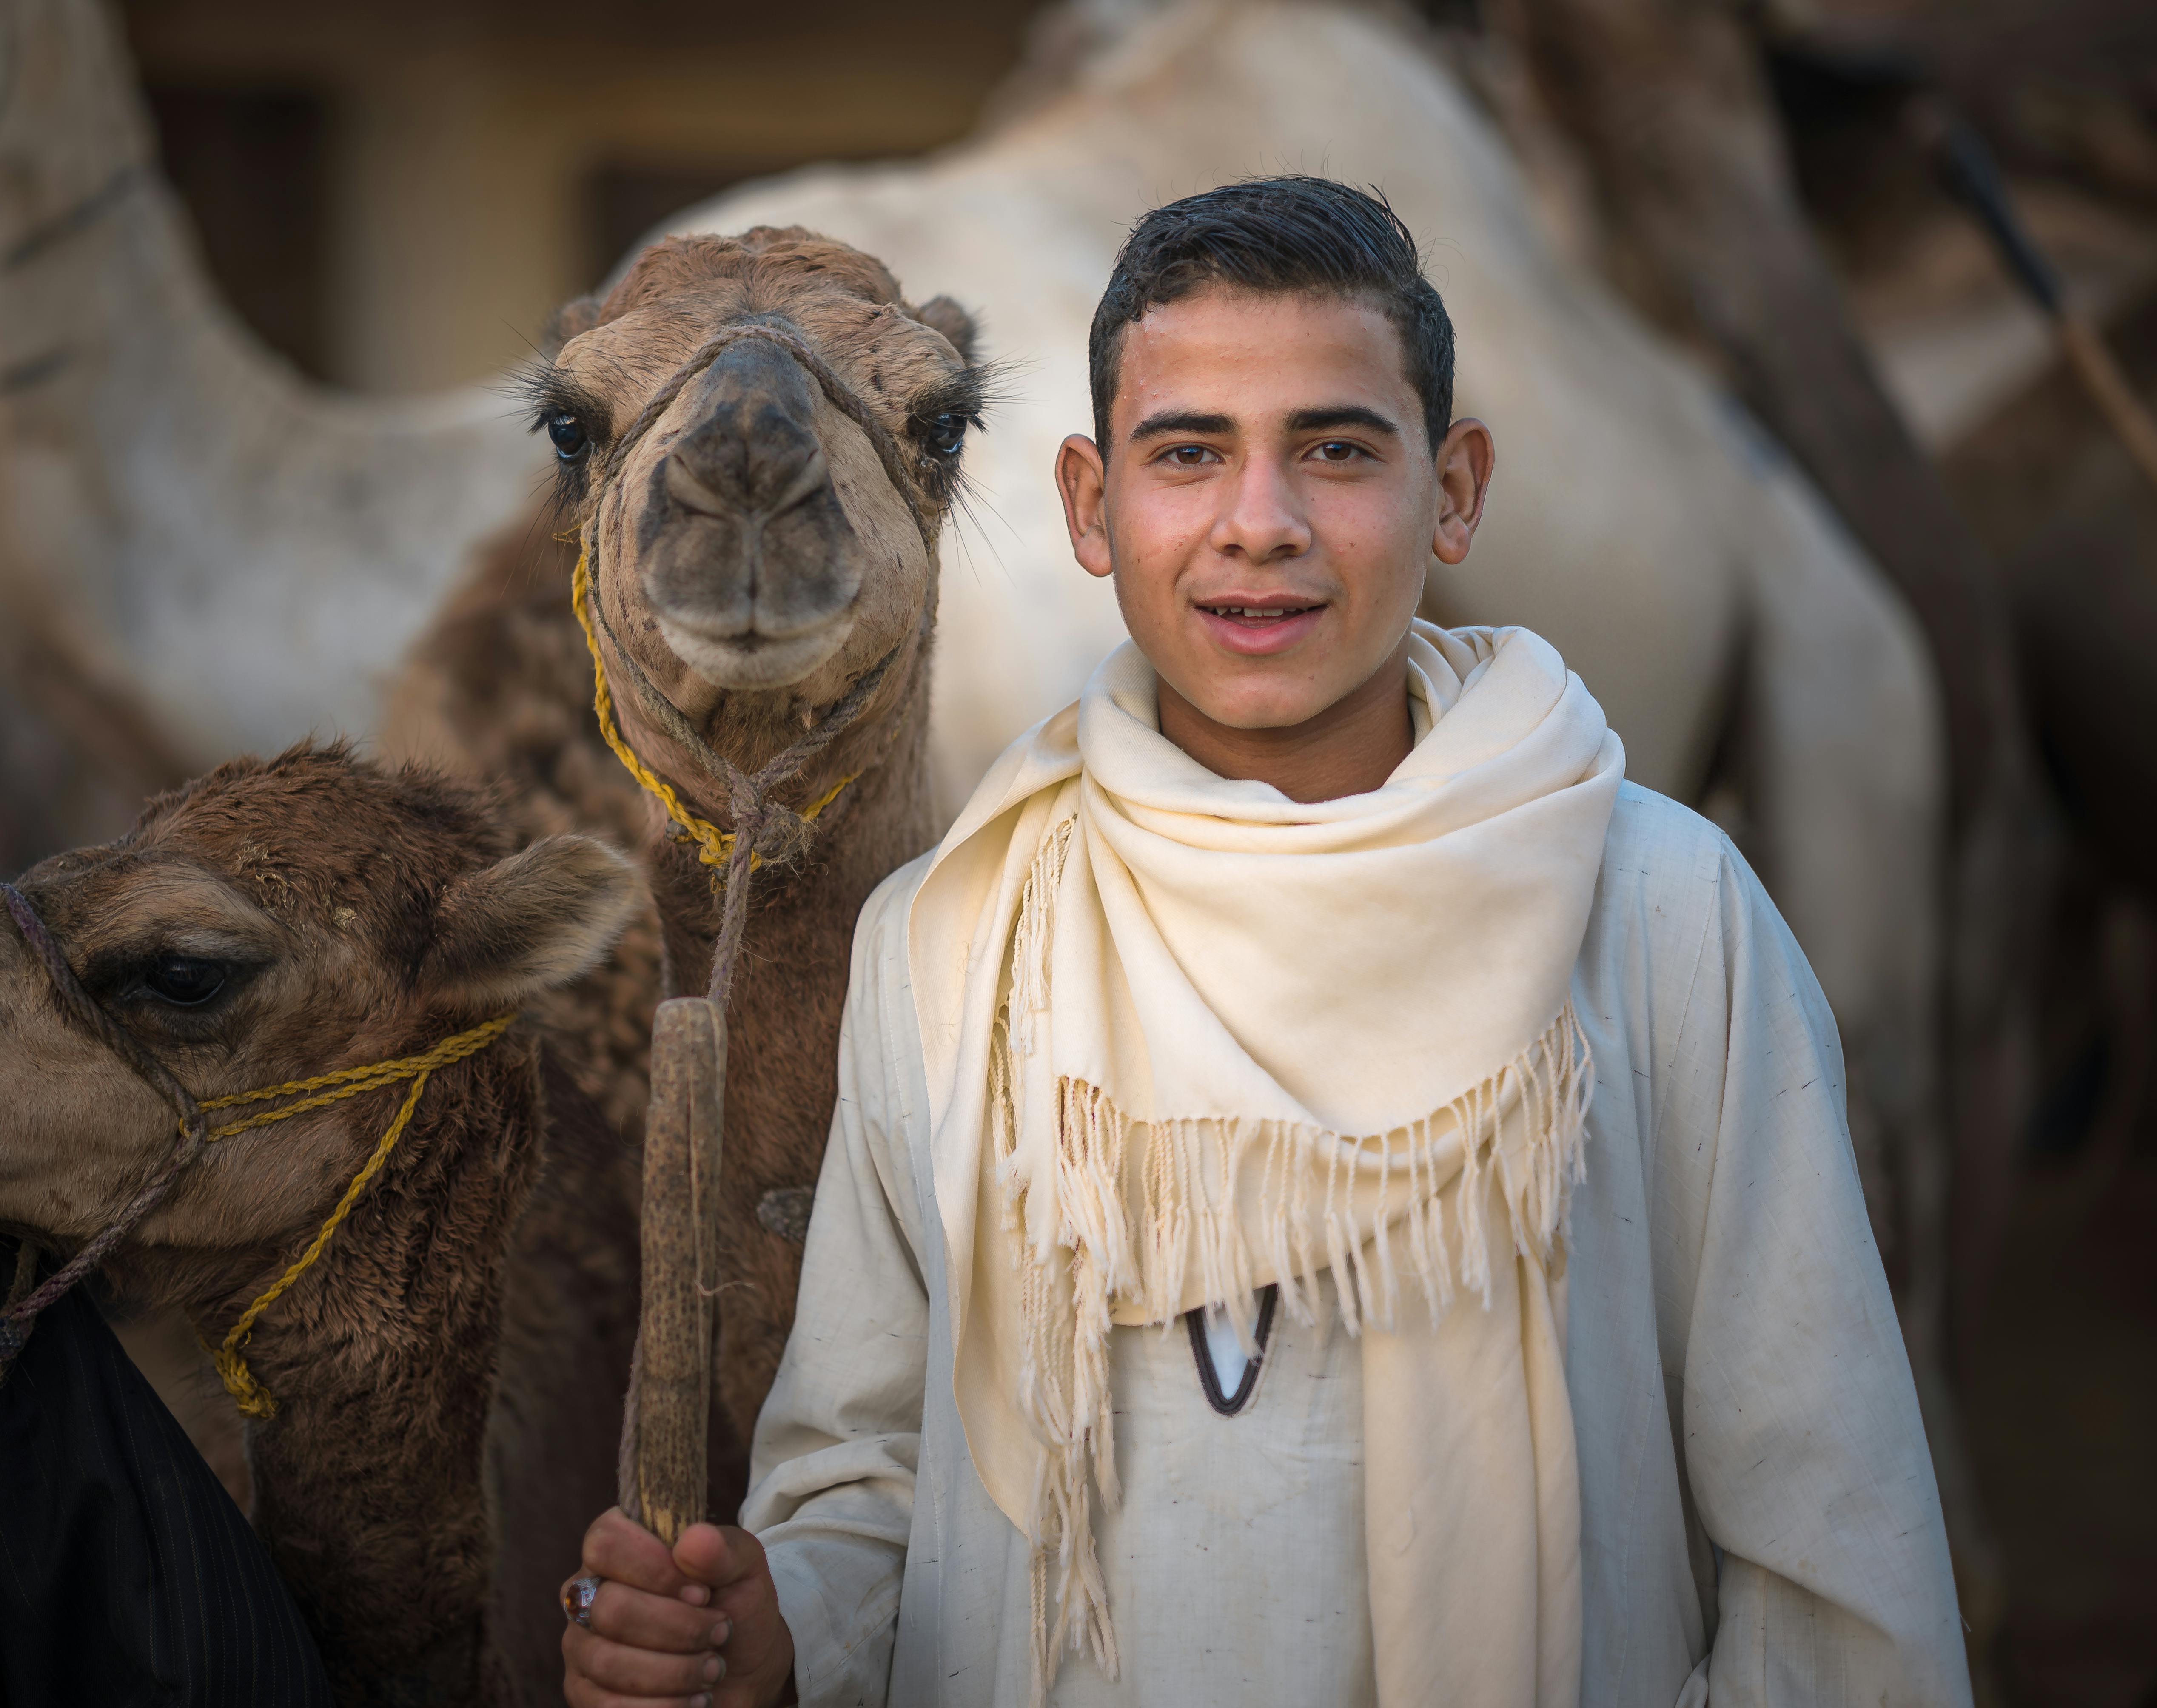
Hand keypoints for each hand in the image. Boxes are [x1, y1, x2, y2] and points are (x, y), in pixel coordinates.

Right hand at [563, 1507, 796, 1707]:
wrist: (744, 1669)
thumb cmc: (736, 1606)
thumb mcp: (744, 1568)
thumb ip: (723, 1548)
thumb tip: (693, 1539)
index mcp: (620, 1546)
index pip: (605, 1543)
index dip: (655, 1569)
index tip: (702, 1592)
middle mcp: (589, 1592)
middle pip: (609, 1608)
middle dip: (678, 1628)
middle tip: (719, 1633)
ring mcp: (580, 1644)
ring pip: (607, 1661)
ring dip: (674, 1671)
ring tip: (713, 1669)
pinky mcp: (583, 1692)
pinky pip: (606, 1705)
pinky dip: (662, 1705)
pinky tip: (694, 1699)